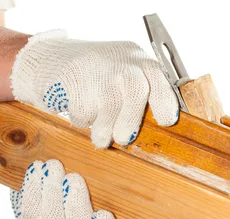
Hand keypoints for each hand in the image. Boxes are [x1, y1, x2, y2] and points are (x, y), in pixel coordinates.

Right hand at [10, 31, 178, 147]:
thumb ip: (144, 98)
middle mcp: (122, 61)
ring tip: (101, 139)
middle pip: (135, 88)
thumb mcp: (128, 75)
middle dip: (132, 118)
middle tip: (125, 139)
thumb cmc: (102, 77)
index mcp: (141, 61)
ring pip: (109, 104)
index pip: (159, 79)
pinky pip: (84, 109)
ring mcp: (97, 68)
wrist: (54, 58)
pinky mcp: (73, 78)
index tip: (166, 122)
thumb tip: (157, 131)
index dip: (165, 102)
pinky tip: (82, 113)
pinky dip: (83, 120)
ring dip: (105, 128)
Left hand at [10, 160, 123, 218]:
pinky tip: (39, 168)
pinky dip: (33, 187)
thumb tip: (117, 151)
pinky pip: (28, 210)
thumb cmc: (93, 171)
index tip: (104, 215)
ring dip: (52, 191)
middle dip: (75, 206)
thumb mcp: (109, 174)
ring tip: (54, 165)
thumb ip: (115, 175)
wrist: (57, 173)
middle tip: (74, 178)